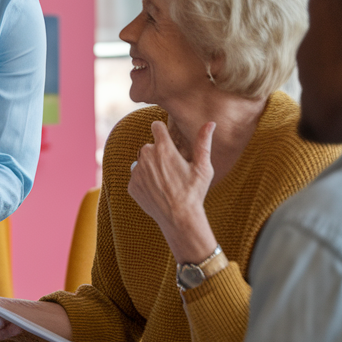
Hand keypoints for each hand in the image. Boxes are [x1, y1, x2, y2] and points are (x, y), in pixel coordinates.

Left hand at [128, 120, 218, 264]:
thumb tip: (210, 122)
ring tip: (166, 182)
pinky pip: (137, 178)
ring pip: (142, 163)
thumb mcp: (203, 167)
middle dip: (158, 153)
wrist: (179, 218)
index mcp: (164, 149)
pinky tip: (158, 192)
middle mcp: (146, 157)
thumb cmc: (194, 192)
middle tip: (172, 169)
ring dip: (150, 168)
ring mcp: (136, 172)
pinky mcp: (131, 186)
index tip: (167, 138)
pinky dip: (145, 183)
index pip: (156, 126)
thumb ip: (204, 142)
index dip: (162, 131)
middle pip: (149, 146)